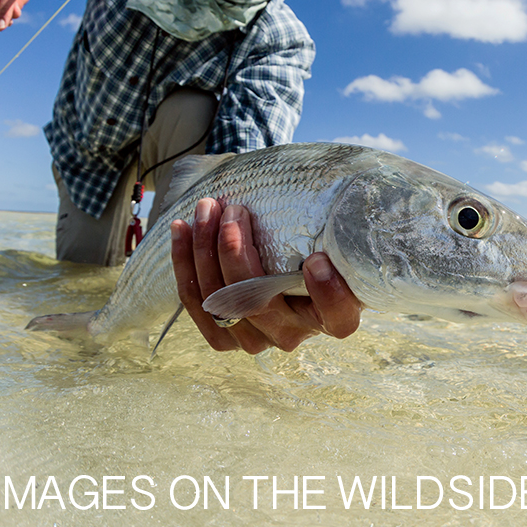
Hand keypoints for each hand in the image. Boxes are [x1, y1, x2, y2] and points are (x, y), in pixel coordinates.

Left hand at [170, 198, 360, 352]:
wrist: (284, 261)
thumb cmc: (315, 242)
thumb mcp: (334, 237)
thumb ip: (336, 227)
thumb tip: (345, 187)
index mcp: (334, 316)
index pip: (338, 316)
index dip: (328, 294)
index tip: (316, 259)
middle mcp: (293, 334)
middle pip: (260, 304)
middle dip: (237, 253)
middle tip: (234, 210)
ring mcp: (255, 339)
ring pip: (222, 302)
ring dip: (206, 250)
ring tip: (207, 208)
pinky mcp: (223, 336)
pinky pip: (196, 303)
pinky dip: (185, 263)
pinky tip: (182, 228)